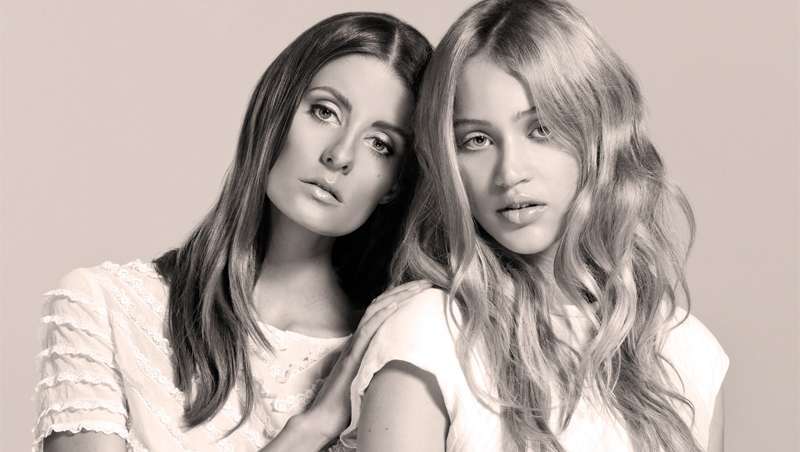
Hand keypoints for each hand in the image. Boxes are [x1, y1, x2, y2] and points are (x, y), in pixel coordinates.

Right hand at [297, 280, 432, 444]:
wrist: (324, 418)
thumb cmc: (346, 402)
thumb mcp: (370, 377)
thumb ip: (381, 365)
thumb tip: (403, 361)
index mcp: (363, 343)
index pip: (383, 312)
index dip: (401, 298)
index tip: (421, 290)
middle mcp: (358, 340)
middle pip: (381, 306)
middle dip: (404, 291)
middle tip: (426, 282)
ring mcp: (354, 346)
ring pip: (375, 313)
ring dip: (396, 297)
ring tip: (415, 288)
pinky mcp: (352, 357)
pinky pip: (366, 331)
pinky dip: (380, 316)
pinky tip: (394, 306)